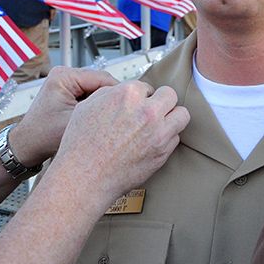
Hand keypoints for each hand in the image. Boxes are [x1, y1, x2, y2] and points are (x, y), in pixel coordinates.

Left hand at [11, 67, 119, 164]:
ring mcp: (66, 83)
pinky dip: (97, 109)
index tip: (133, 111)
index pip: (104, 79)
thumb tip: (127, 107)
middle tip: (126, 118)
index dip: (120, 96)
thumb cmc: (43, 137)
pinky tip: (102, 122)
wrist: (26, 147)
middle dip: (113, 102)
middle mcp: (65, 74)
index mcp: (64, 76)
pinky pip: (90, 98)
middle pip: (102, 84)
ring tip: (114, 122)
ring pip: (98, 92)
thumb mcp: (76, 124)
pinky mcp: (67, 93)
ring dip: (105, 106)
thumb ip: (101, 113)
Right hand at [52, 80, 188, 201]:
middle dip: (160, 101)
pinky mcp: (163, 152)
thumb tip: (121, 92)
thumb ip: (109, 94)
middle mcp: (146, 111)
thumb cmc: (81, 144)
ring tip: (159, 124)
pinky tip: (152, 142)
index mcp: (127, 95)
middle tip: (151, 110)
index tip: (135, 105)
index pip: (146, 86)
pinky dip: (166, 138)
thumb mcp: (87, 106)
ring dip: (171, 117)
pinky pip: (175, 138)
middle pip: (169, 95)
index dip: (139, 96)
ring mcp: (158, 132)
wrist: (85, 176)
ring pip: (182, 115)